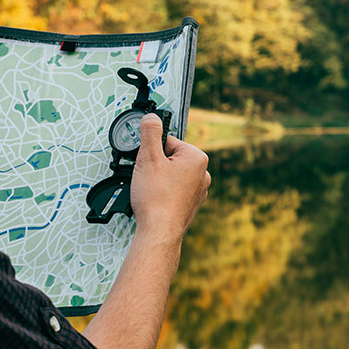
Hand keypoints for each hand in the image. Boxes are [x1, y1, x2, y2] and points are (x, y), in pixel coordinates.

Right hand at [130, 114, 209, 241]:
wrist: (159, 231)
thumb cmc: (156, 199)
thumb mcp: (148, 157)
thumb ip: (150, 133)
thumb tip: (152, 117)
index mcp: (197, 158)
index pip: (168, 142)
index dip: (152, 151)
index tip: (146, 163)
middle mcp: (202, 173)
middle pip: (170, 158)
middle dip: (156, 166)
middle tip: (148, 179)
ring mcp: (198, 191)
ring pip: (171, 175)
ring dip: (158, 180)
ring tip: (151, 192)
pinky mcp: (190, 205)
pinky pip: (173, 191)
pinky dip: (163, 194)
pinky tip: (156, 201)